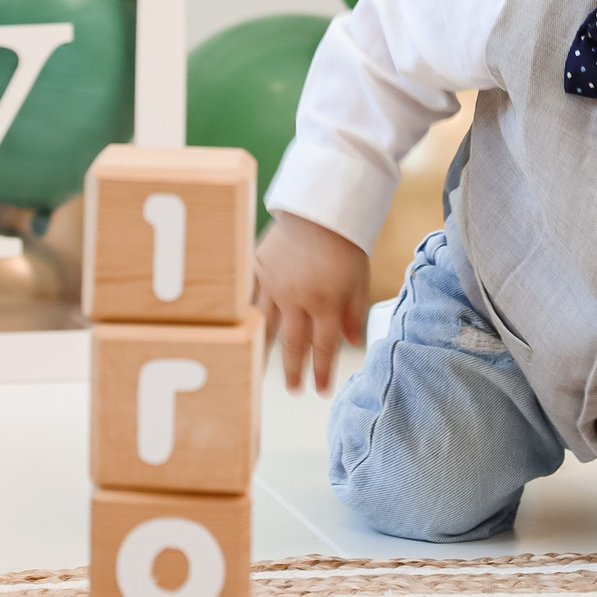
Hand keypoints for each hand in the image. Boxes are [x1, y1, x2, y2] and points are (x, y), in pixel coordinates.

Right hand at [253, 211, 369, 395]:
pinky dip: (244, 315)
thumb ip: (354, 313)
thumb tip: (354, 343)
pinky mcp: (257, 268)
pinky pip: (248, 297)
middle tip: (293, 389)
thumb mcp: (359, 280)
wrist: (319, 205)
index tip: (320, 391)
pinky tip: (237, 330)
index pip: (323, 347)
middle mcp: (296, 298)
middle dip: (293, 370)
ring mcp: (273, 283)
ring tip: (257, 372)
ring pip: (265, 326)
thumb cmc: (345, 243)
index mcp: (324, 302)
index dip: (321, 371)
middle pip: (293, 343)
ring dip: (263, 352)